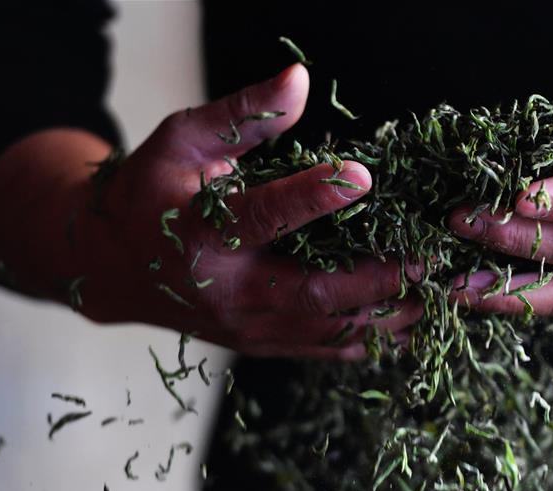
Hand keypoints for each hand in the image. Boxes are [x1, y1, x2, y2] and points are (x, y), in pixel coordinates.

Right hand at [78, 64, 419, 357]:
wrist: (115, 266)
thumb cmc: (152, 195)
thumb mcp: (183, 142)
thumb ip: (242, 115)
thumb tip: (299, 79)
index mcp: (202, 234)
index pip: (261, 217)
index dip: (312, 196)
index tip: (362, 175)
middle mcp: (228, 290)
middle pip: (312, 293)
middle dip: (377, 277)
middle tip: (429, 257)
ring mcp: (247, 326)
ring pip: (329, 330)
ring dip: (388, 314)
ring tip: (437, 292)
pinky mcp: (262, 343)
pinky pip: (324, 349)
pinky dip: (371, 338)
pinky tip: (410, 319)